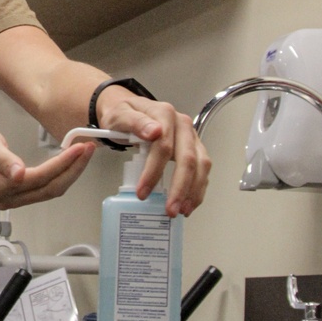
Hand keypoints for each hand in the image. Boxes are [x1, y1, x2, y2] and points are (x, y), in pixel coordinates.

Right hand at [0, 125, 95, 209]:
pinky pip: (45, 188)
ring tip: (84, 153)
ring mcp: (14, 200)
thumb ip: (3, 159)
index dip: (62, 164)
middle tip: (89, 148)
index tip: (78, 147)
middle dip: (74, 169)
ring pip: (51, 190)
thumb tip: (18, 174)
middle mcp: (8, 198)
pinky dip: (61, 175)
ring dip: (71, 173)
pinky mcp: (19, 196)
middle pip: (50, 188)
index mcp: (0, 186)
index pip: (40, 178)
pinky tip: (70, 162)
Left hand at [95, 91, 210, 216]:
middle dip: (180, 187)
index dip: (154, 171)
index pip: (164, 146)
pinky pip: (201, 169)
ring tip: (181, 211)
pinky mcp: (193, 148)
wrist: (127, 109)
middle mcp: (182, 125)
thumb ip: (135, 122)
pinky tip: (188, 203)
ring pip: (201, 165)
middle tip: (169, 209)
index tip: (142, 192)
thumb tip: (154, 131)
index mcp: (164, 114)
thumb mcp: (120, 115)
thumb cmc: (122, 114)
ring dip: (193, 191)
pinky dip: (197, 188)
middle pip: (188, 158)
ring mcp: (190, 136)